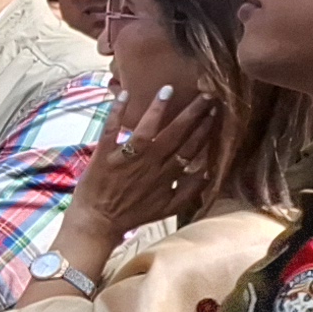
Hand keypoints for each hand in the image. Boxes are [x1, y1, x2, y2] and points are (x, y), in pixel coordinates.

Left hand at [66, 83, 215, 251]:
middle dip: (192, 113)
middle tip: (206, 94)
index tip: (215, 112)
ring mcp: (127, 159)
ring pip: (147, 130)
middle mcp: (150, 164)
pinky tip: (124, 94)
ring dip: (158, 109)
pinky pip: (111, 130)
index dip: (204, 129)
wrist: (97, 222)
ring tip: (168, 89)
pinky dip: (117, 112)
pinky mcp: (104, 155)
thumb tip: (209, 172)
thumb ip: (190, 191)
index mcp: (167, 175)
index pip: (191, 148)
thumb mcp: (168, 208)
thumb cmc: (132, 213)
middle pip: (175, 135)